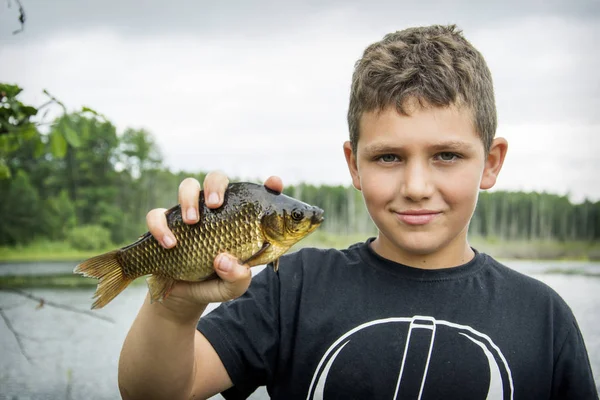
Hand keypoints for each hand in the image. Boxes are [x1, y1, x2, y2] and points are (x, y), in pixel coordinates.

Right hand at [145, 172, 283, 312]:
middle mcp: (216, 210)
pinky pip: (157, 215)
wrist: (186, 297)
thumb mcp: (233, 287)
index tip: (274, 184)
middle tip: (215, 203)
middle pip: (217, 179)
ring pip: (188, 187)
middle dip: (216, 185)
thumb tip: (223, 259)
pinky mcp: (166, 225)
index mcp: (242, 220)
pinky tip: (170, 244)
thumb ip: (237, 277)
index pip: (258, 195)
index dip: (269, 186)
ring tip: (192, 221)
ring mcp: (190, 214)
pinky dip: (161, 226)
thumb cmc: (218, 284)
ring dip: (188, 200)